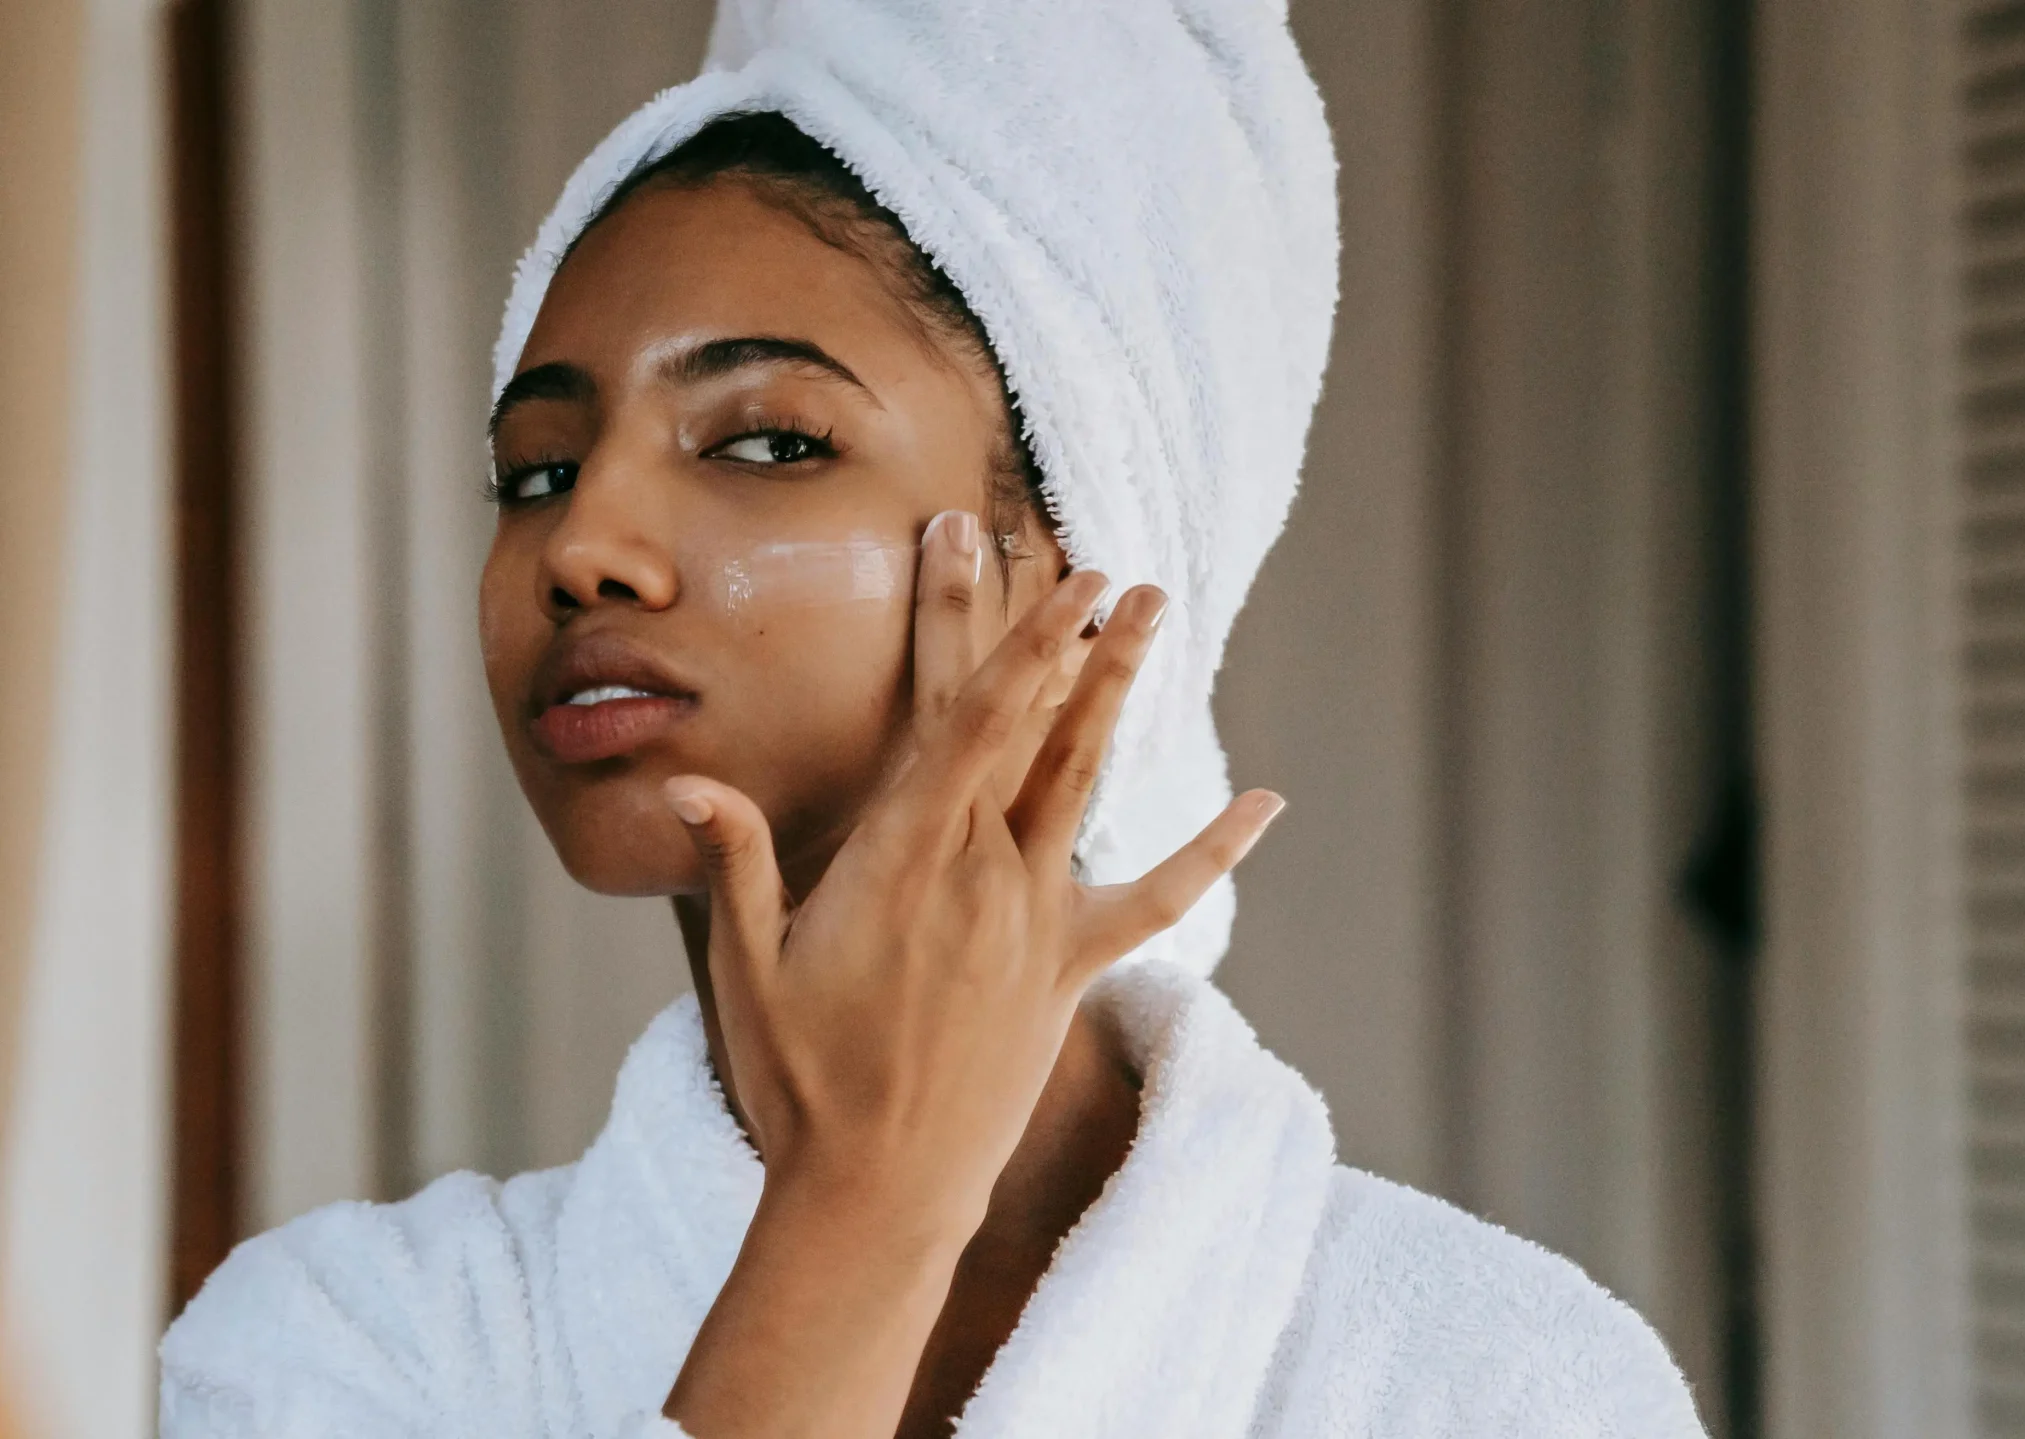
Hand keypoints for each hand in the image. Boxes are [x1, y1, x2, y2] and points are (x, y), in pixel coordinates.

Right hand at [657, 509, 1281, 1436]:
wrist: (878, 1192)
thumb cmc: (800, 1080)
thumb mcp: (747, 968)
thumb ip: (736, 864)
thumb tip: (690, 784)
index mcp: (901, 857)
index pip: (964, 721)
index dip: (1002, 635)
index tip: (1034, 569)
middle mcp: (980, 872)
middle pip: (1022, 725)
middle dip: (1056, 633)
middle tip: (1093, 557)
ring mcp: (1033, 918)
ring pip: (1085, 780)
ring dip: (1118, 692)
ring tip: (1152, 614)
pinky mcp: (1068, 967)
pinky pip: (1157, 900)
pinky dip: (1215, 851)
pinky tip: (1268, 803)